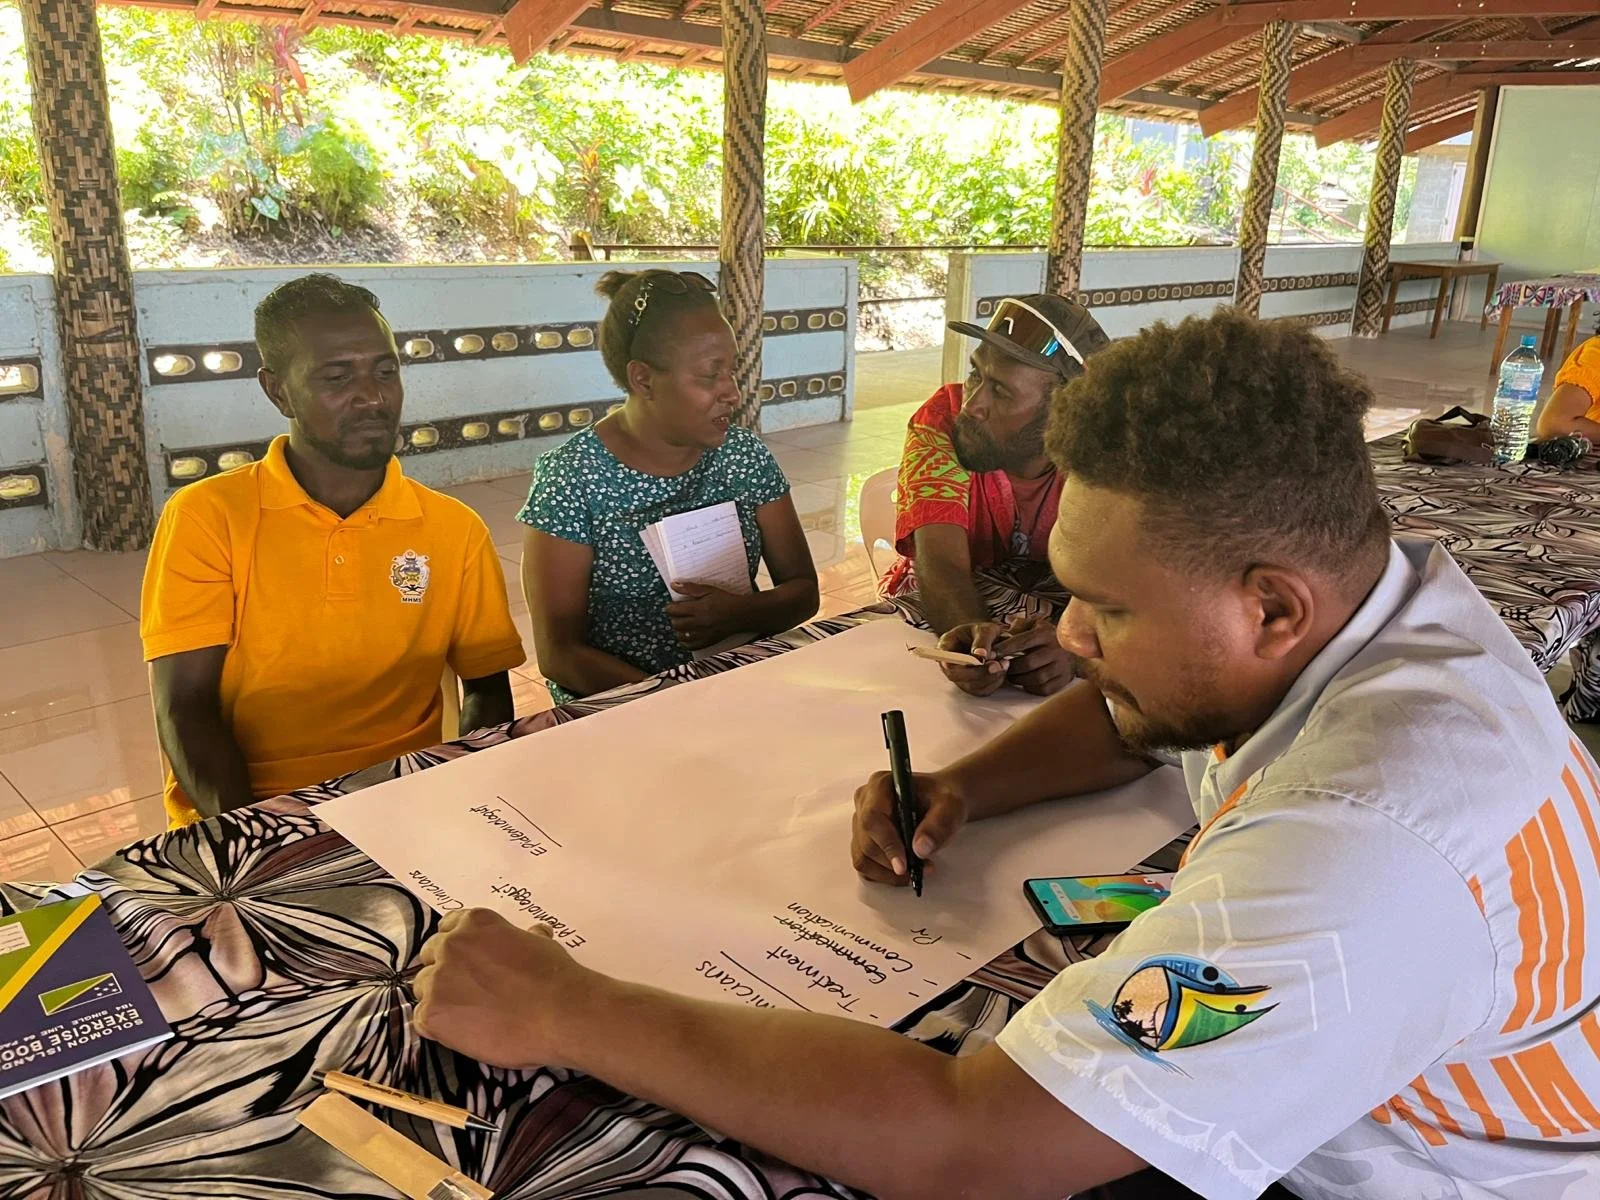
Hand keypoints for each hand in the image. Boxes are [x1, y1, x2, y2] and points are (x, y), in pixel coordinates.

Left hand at [413, 909, 591, 1069]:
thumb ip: (526, 937)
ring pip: (423, 987)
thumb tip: (536, 932)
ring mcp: (438, 978)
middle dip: (446, 971)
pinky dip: (439, 1026)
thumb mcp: (541, 944)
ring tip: (469, 1015)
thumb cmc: (554, 977)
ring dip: (440, 998)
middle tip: (469, 992)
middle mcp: (451, 944)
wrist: (558, 1014)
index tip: (470, 963)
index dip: (459, 947)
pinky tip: (464, 1031)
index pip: (448, 928)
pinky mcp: (432, 1013)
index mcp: (475, 923)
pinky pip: (422, 1018)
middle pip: (430, 955)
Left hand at [665, 582, 747, 649]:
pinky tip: (687, 635)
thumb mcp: (708, 590)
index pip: (674, 610)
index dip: (669, 608)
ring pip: (681, 636)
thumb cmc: (725, 600)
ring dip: (679, 630)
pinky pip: (690, 646)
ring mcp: (703, 634)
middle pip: (676, 624)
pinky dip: (685, 642)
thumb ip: (690, 588)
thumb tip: (673, 585)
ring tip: (682, 625)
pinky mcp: (708, 642)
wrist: (740, 614)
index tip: (671, 606)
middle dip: (674, 619)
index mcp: (699, 608)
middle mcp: (700, 622)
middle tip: (677, 615)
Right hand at [851, 769, 969, 885]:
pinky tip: (903, 874)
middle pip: (866, 841)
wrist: (941, 801)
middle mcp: (865, 801)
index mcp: (881, 785)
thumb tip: (920, 849)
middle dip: (892, 862)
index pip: (872, 817)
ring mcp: (861, 821)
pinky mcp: (863, 839)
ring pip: (862, 856)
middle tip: (921, 868)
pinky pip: (864, 864)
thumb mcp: (950, 806)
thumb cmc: (942, 798)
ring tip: (915, 871)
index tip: (903, 865)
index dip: (886, 843)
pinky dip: (883, 874)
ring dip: (887, 872)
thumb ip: (939, 824)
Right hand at [936, 623, 1006, 696]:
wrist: (985, 638)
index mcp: (945, 648)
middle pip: (959, 678)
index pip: (946, 662)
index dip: (962, 665)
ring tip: (1004, 662)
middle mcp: (949, 666)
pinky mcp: (972, 686)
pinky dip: (996, 681)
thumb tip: (981, 656)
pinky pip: (983, 690)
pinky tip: (1002, 669)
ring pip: (973, 687)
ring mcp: (960, 678)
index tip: (983, 660)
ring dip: (991, 677)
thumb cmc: (981, 632)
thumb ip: (983, 640)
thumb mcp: (984, 628)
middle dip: (981, 673)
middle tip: (999, 664)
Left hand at [992, 614, 1074, 695]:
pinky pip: (1043, 688)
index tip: (992, 654)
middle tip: (1002, 668)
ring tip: (1012, 675)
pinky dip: (1030, 687)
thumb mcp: (1035, 625)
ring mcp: (1062, 666)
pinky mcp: (1064, 680)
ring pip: (1035, 678)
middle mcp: (1056, 650)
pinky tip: (1025, 682)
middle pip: (1027, 664)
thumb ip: (1018, 626)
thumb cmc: (1048, 637)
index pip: (1021, 642)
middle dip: (1010, 667)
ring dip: (1019, 679)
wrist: (1075, 649)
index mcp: (1046, 634)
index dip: (1004, 649)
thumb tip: (1003, 635)